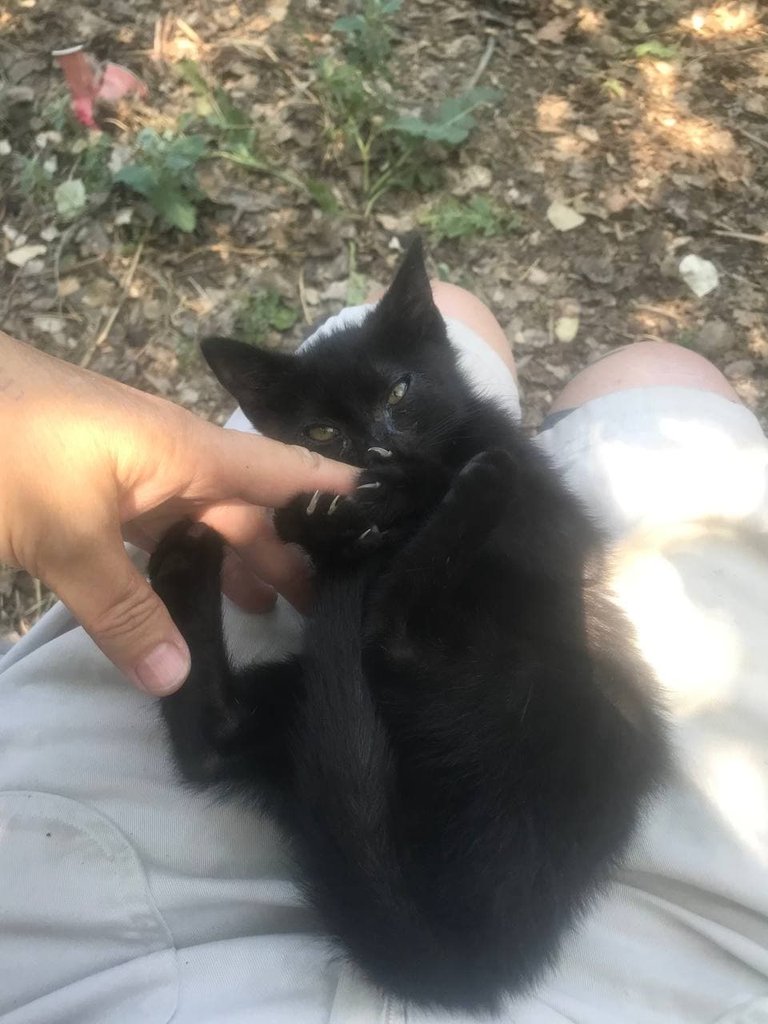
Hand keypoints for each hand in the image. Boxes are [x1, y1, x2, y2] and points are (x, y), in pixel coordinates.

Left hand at [0, 333, 357, 694]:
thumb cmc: (3, 446)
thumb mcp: (62, 533)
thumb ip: (122, 608)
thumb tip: (178, 680)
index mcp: (180, 448)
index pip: (282, 470)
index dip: (335, 492)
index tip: (390, 519)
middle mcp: (167, 454)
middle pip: (247, 503)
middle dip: (287, 548)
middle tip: (328, 605)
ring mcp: (129, 468)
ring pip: (201, 517)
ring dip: (232, 559)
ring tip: (267, 611)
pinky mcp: (93, 485)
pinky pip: (155, 524)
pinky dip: (177, 559)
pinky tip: (184, 593)